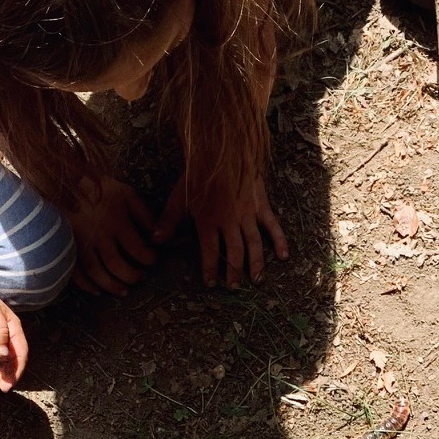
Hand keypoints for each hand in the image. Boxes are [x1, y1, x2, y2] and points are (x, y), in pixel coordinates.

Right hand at [68, 177, 157, 294]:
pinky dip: (87, 286)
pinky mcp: (67, 247)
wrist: (66, 182)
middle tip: (140, 277)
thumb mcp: (127, 195)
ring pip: (97, 273)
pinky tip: (98, 291)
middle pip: (117, 265)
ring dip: (112, 285)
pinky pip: (75, 272)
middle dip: (132, 276)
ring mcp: (81, 243)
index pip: (137, 249)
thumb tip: (156, 235)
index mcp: (117, 223)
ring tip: (124, 290)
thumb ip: (143, 214)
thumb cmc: (101, 189)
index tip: (152, 259)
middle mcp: (99, 236)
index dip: (148, 258)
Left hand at [154, 170, 287, 287]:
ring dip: (255, 264)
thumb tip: (155, 241)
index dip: (211, 270)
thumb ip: (168, 221)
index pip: (210, 253)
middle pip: (234, 253)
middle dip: (234, 272)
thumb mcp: (178, 198)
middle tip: (234, 287)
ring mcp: (247, 215)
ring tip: (256, 279)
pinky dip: (279, 241)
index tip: (211, 284)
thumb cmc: (198, 174)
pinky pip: (272, 226)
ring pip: (253, 245)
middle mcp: (229, 222)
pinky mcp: (261, 206)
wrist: (221, 151)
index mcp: (208, 222)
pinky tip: (283, 256)